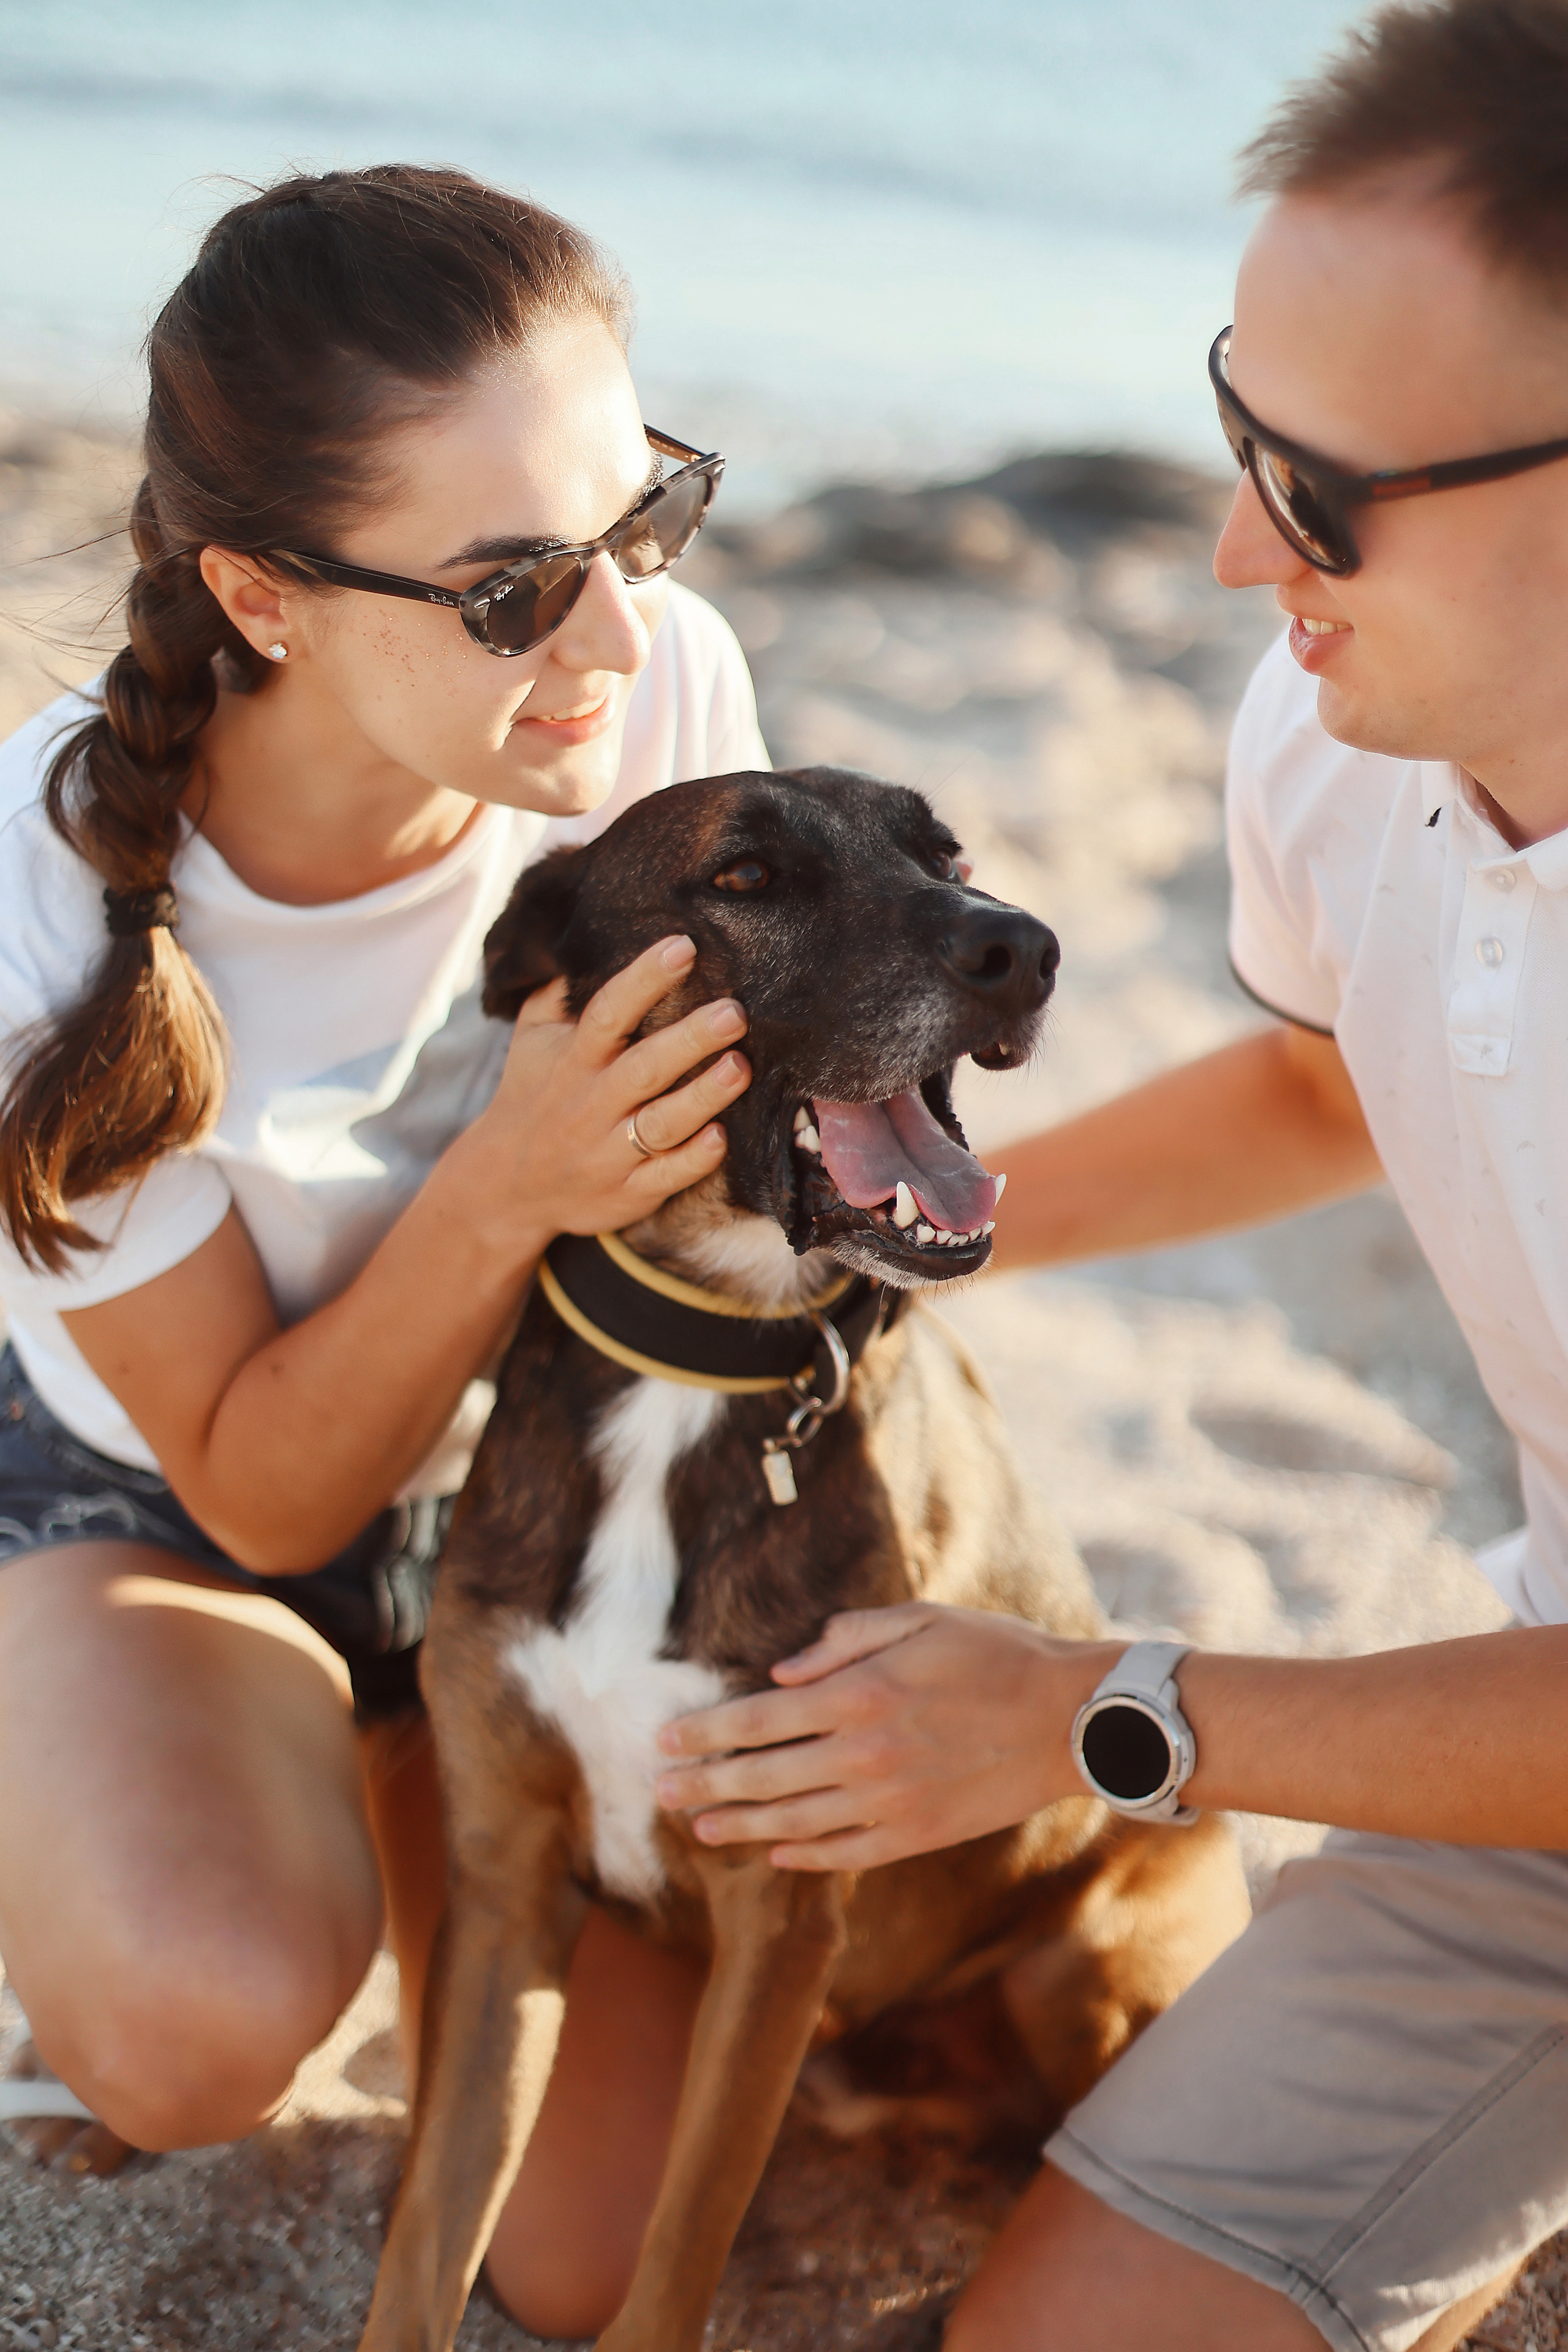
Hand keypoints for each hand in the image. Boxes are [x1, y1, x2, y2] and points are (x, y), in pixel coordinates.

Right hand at [457, 933, 750, 1260]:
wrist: (506, 1186)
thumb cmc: (533, 1094)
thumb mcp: (531, 1038)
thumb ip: (558, 992)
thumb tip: (588, 936)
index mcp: (572, 1060)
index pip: (608, 1012)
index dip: (645, 979)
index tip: (684, 946)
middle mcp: (591, 1103)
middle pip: (645, 1067)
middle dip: (691, 1039)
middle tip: (734, 1013)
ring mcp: (610, 1151)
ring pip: (662, 1123)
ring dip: (703, 1096)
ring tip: (740, 1066)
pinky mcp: (628, 1192)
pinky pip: (666, 1176)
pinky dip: (693, 1158)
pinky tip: (722, 1136)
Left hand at [654, 1603, 1121, 1870]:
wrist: (1071, 1718)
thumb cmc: (996, 1653)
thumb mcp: (920, 1619)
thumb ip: (845, 1640)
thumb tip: (781, 1674)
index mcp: (859, 1695)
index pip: (755, 1720)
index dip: (703, 1732)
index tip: (662, 1740)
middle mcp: (864, 1756)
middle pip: (760, 1777)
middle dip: (702, 1784)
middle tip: (658, 1792)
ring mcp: (889, 1804)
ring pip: (792, 1822)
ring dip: (738, 1826)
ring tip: (698, 1827)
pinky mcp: (916, 1835)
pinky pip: (844, 1854)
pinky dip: (803, 1856)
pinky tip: (774, 1853)